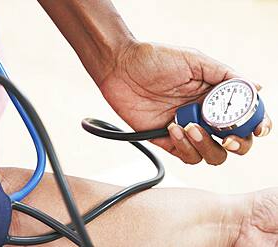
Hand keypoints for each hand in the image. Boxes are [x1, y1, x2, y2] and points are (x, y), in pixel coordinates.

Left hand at [98, 42, 271, 164]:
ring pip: (211, 154)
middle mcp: (203, 115)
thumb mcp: (194, 60)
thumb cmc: (154, 59)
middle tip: (226, 137)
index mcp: (214, 97)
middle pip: (232, 142)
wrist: (120, 67)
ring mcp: (186, 129)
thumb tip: (256, 88)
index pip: (243, 117)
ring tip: (191, 126)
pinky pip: (185, 155)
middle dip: (236, 144)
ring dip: (206, 146)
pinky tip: (172, 128)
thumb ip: (225, 76)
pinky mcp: (166, 139)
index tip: (257, 128)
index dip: (255, 125)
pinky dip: (184, 146)